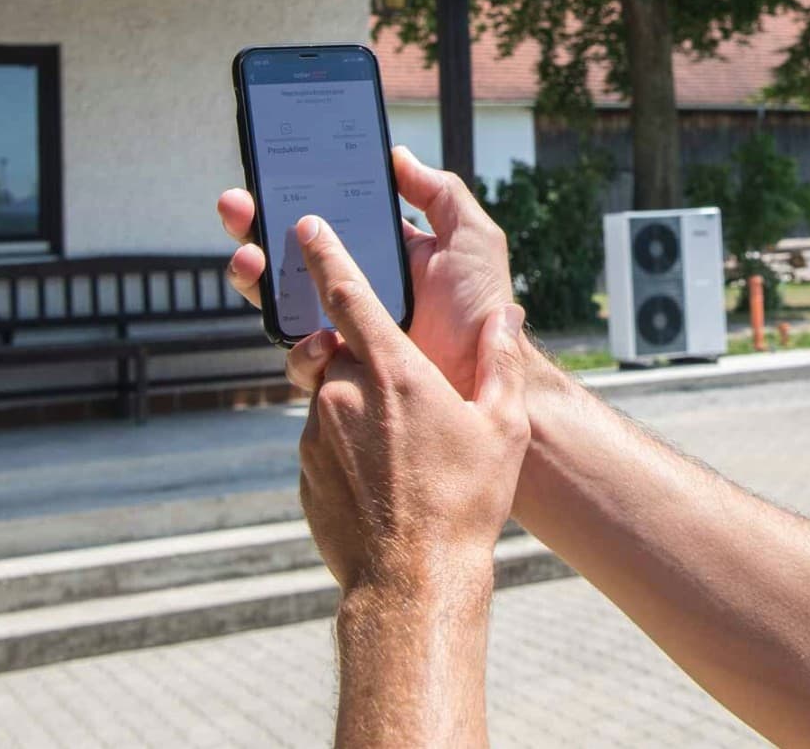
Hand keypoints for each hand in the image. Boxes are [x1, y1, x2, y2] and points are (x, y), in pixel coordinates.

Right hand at [217, 145, 516, 397]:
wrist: (488, 384)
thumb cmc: (482, 310)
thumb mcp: (472, 239)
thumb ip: (440, 194)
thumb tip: (396, 156)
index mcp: (379, 254)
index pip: (326, 220)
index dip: (293, 197)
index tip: (269, 174)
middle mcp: (352, 288)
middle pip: (287, 253)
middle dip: (253, 226)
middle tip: (235, 206)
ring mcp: (340, 330)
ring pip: (279, 301)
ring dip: (253, 275)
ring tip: (247, 257)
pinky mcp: (339, 374)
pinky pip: (301, 359)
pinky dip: (297, 345)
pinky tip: (314, 334)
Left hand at [290, 212, 529, 592]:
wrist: (414, 582)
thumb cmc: (465, 503)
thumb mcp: (502, 427)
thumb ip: (500, 364)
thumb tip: (504, 317)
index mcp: (392, 371)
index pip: (346, 293)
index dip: (326, 254)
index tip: (306, 227)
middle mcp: (343, 393)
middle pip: (329, 344)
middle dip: (345, 344)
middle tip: (384, 370)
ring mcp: (316, 433)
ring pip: (325, 394)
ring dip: (352, 402)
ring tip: (398, 446)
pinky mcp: (305, 471)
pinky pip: (321, 439)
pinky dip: (344, 444)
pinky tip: (382, 478)